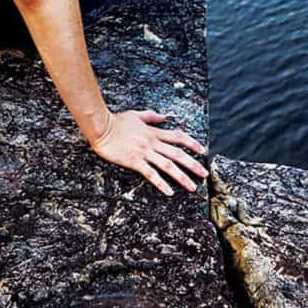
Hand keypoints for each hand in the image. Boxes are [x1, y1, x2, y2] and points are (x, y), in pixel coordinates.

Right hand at [89, 109, 207, 194]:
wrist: (102, 127)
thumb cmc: (116, 121)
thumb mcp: (136, 115)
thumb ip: (151, 116)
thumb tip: (164, 117)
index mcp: (154, 132)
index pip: (178, 137)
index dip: (192, 143)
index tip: (203, 151)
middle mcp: (152, 143)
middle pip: (178, 154)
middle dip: (193, 164)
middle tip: (205, 174)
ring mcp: (144, 153)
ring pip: (168, 166)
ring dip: (182, 177)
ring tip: (193, 187)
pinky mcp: (135, 162)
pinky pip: (151, 174)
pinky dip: (161, 183)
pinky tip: (169, 192)